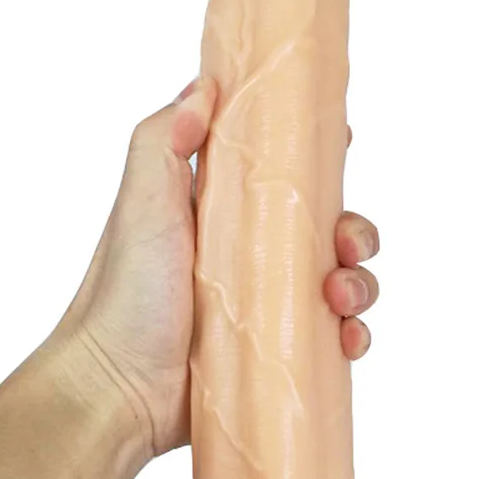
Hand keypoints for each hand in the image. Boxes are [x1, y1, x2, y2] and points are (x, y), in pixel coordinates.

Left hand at [51, 78, 379, 459]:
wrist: (117, 391)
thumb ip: (164, 140)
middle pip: (327, 230)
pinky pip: (335, 338)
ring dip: (360, 283)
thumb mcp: (139, 203)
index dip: (317, 160)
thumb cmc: (124, 295)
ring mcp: (268, 306)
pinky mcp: (278, 352)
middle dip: (354, 230)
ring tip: (342, 298)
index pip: (280, 174)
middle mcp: (250, 256)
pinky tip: (347, 340)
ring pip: (342, 282)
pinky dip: (354, 334)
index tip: (342, 145)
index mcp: (221, 213)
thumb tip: (204, 87)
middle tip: (346, 244)